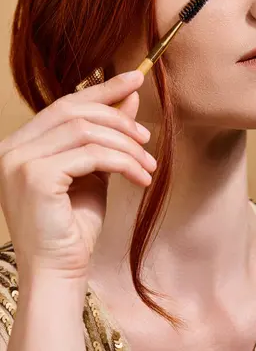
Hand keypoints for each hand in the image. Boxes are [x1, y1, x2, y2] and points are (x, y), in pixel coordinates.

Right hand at [0, 70, 154, 283]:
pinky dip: (123, 162)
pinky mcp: (35, 177)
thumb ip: (107, 134)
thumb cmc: (74, 225)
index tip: (136, 78)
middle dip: (118, 118)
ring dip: (126, 145)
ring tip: (148, 165)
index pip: (65, 105)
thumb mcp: (95, 171)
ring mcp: (19, 162)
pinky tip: (140, 178)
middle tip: (147, 136)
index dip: (103, 89)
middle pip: (74, 111)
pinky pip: (91, 155)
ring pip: (86, 131)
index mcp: (22, 144)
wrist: (58, 272)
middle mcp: (13, 148)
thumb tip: (130, 96)